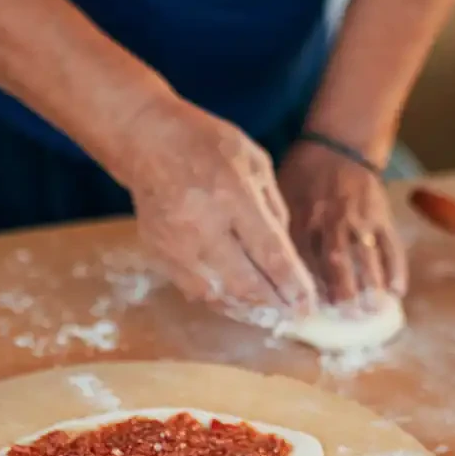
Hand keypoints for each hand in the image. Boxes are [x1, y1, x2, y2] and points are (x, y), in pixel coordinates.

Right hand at [108, 97, 316, 323]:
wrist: (146, 139)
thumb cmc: (207, 145)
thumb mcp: (254, 161)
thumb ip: (274, 207)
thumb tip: (284, 254)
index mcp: (232, 195)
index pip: (269, 253)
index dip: (292, 285)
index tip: (308, 304)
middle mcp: (202, 225)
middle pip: (245, 284)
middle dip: (275, 306)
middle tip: (294, 316)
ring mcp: (176, 244)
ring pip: (219, 295)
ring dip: (248, 309)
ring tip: (270, 313)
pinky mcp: (158, 254)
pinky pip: (195, 290)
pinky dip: (221, 300)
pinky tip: (239, 300)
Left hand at [277, 141, 407, 309]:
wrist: (338, 146)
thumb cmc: (302, 176)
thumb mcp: (280, 195)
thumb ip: (278, 229)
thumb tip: (269, 269)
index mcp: (302, 217)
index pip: (302, 257)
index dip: (305, 286)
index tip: (307, 312)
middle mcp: (331, 220)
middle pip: (336, 260)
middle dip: (342, 292)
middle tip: (345, 319)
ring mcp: (359, 219)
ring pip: (366, 256)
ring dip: (370, 286)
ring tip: (372, 313)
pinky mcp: (381, 217)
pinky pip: (392, 245)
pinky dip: (396, 269)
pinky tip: (397, 292)